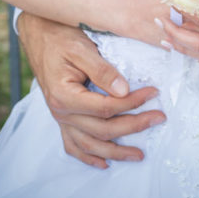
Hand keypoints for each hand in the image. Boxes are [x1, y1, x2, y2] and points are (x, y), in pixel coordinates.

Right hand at [17, 12, 165, 167]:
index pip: (106, 108)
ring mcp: (61, 118)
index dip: (132, 103)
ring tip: (138, 154)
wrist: (39, 34)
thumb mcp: (82, 49)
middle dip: (134, 125)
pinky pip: (73, 145)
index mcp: (64, 96)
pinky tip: (104, 163)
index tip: (153, 93)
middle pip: (103, 128)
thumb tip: (124, 91)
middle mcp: (61, 112)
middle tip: (159, 118)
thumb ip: (102, 71)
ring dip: (115, 152)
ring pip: (90, 144)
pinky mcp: (62, 118)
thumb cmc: (60, 38)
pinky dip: (88, 156)